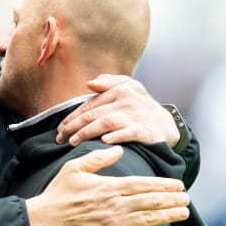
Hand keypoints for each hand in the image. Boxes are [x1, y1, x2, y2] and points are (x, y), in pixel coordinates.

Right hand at [25, 146, 189, 225]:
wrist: (46, 222)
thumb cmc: (59, 194)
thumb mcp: (75, 168)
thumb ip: (98, 158)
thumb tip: (118, 149)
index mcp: (109, 186)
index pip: (143, 184)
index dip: (162, 184)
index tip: (178, 184)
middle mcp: (116, 204)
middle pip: (150, 201)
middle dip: (171, 199)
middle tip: (187, 198)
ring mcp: (115, 223)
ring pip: (148, 218)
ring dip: (168, 215)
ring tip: (183, 212)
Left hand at [55, 74, 179, 147]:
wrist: (166, 125)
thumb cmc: (141, 107)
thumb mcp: (129, 87)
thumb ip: (109, 82)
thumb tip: (90, 84)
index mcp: (120, 90)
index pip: (89, 105)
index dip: (72, 117)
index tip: (60, 129)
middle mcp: (126, 100)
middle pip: (93, 114)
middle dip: (73, 127)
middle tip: (60, 138)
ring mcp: (135, 115)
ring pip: (105, 123)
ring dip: (87, 133)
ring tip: (73, 142)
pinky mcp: (144, 130)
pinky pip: (127, 133)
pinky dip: (115, 136)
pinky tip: (103, 141)